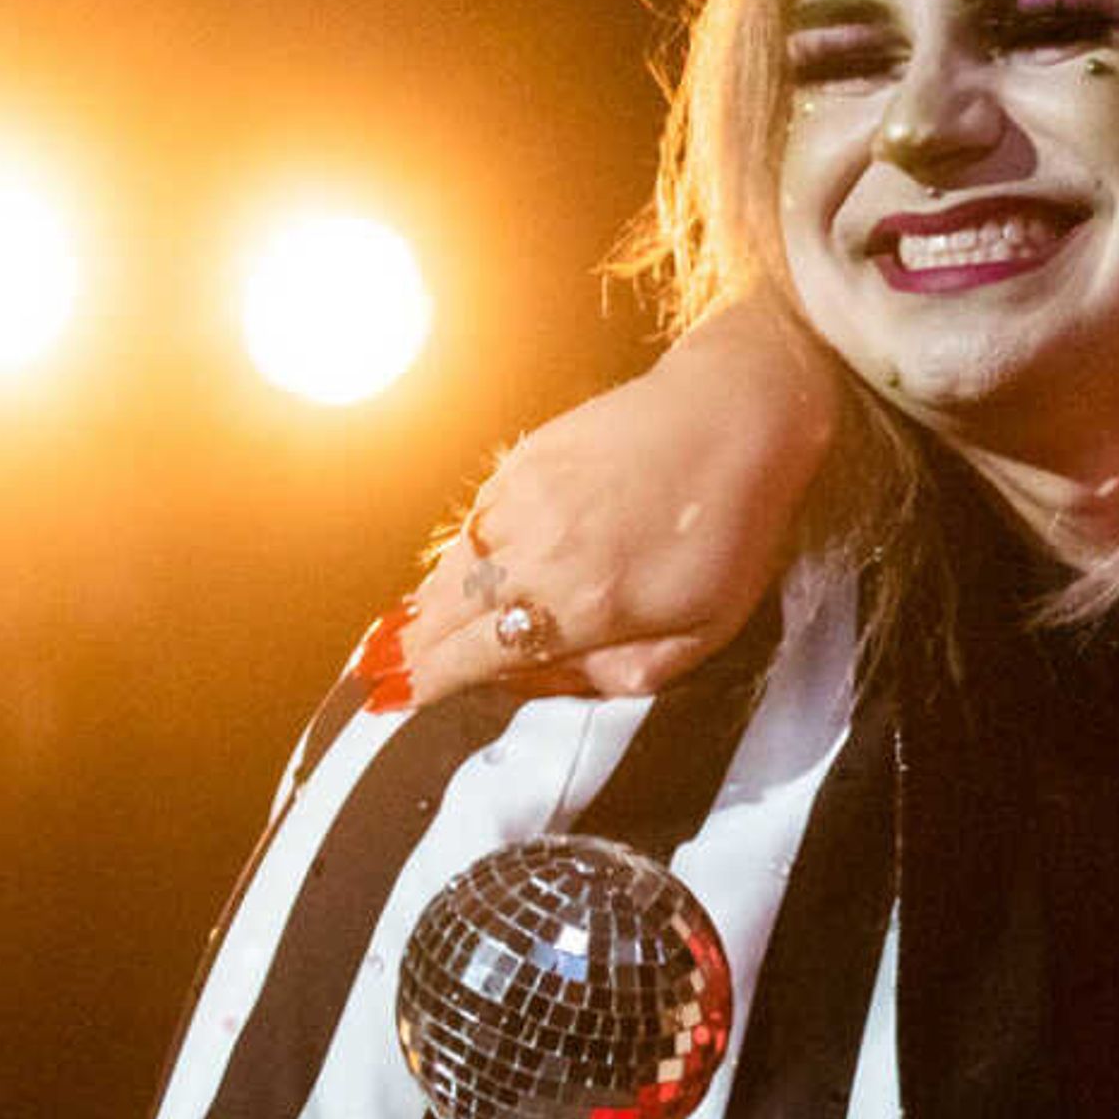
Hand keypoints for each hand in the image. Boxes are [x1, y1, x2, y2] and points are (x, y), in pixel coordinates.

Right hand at [384, 301, 838, 705]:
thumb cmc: (733, 532)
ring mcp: (524, 501)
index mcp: (580, 607)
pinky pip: (475, 521)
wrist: (734, 416)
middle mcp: (537, 555)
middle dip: (414, 651)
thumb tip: (563, 684)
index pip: (478, 657)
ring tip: (408, 634)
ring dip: (429, 605)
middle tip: (384, 678)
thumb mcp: (705, 629)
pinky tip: (459, 569)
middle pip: (448, 614)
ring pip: (453, 566)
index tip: (397, 703)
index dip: (432, 684)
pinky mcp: (525, 460)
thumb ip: (630, 673)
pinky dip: (459, 553)